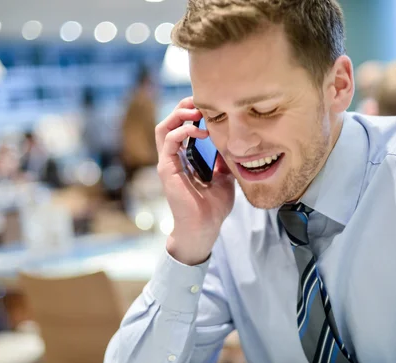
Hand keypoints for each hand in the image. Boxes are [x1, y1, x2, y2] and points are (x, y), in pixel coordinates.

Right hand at [156, 97, 234, 264]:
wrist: (205, 228)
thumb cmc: (213, 207)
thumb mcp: (226, 177)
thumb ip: (224, 160)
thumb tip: (232, 143)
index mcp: (184, 158)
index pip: (182, 127)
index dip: (192, 112)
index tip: (210, 105)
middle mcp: (173, 158)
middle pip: (170, 122)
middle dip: (184, 107)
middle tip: (201, 101)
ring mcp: (168, 163)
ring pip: (163, 127)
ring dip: (179, 114)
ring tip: (198, 111)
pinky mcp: (167, 169)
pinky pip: (169, 141)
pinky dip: (182, 131)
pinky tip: (200, 131)